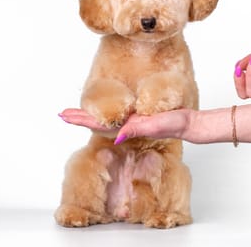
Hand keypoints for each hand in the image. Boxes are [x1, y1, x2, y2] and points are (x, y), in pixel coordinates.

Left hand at [59, 108, 195, 143]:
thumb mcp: (156, 125)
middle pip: (98, 123)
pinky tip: (101, 114)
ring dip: (89, 116)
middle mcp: (127, 126)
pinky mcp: (139, 118)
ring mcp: (132, 122)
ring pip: (105, 120)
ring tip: (75, 113)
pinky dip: (104, 115)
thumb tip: (117, 136)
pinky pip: (116, 117)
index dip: (82, 119)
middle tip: (62, 114)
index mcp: (128, 127)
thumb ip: (137, 130)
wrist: (187, 124)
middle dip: (79, 118)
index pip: (99, 124)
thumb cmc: (175, 124)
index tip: (65, 116)